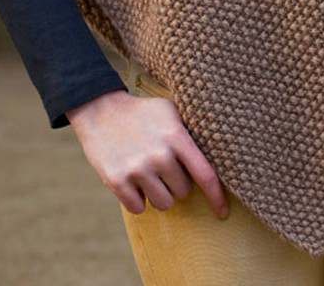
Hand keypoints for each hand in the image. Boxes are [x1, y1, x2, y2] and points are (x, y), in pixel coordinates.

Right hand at [65, 90, 228, 219]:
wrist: (101, 109)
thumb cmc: (144, 113)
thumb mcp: (171, 112)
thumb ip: (192, 133)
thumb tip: (219, 153)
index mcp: (176, 136)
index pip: (205, 174)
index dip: (217, 197)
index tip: (222, 213)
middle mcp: (159, 154)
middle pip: (183, 192)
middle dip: (176, 183)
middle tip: (162, 165)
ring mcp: (137, 168)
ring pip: (163, 204)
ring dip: (158, 194)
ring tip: (148, 173)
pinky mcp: (116, 181)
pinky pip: (138, 208)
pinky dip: (137, 199)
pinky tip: (132, 180)